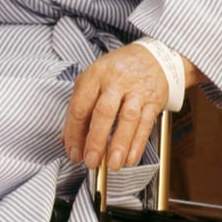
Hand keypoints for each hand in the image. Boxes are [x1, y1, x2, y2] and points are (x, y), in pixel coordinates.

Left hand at [62, 43, 172, 171]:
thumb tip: (68, 140)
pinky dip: (138, 144)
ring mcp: (136, 90)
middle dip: (96, 140)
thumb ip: (80, 108)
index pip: (80, 106)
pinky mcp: (153, 100)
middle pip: (104, 112)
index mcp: (95, 75)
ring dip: (119, 144)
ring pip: (128, 119)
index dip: (74, 132)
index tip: (73, 152)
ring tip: (112, 165)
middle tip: (91, 161)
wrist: (153, 57)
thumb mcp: (93, 80)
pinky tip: (130, 158)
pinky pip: (146, 124)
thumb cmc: (117, 71)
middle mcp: (116, 81)